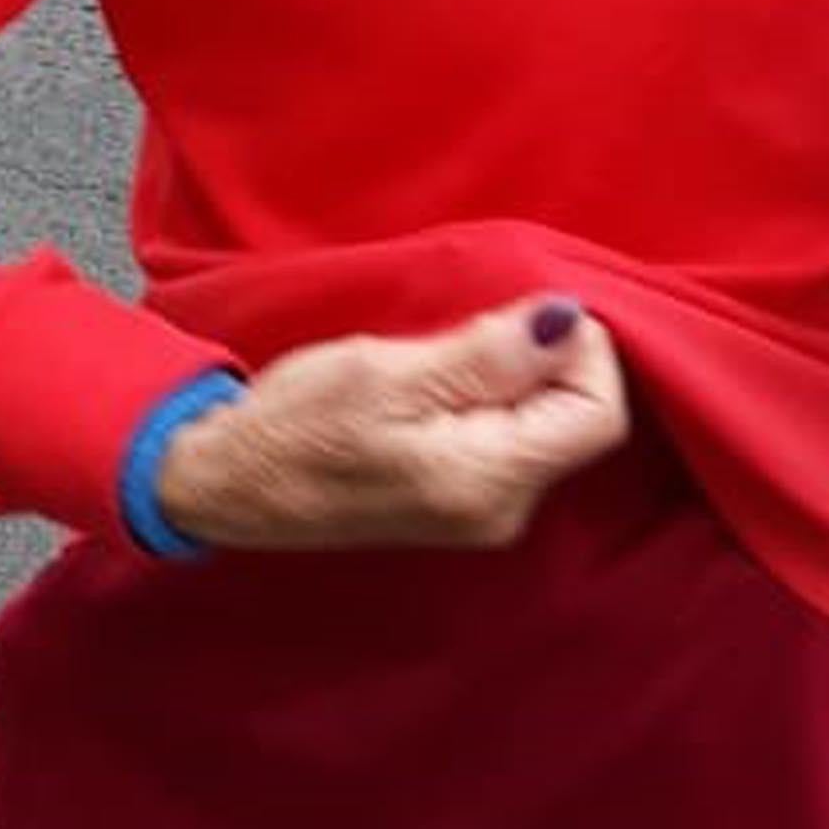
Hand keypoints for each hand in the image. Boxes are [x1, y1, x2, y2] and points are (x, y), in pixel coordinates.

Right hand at [153, 297, 629, 555]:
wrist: (229, 484)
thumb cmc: (294, 426)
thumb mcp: (386, 372)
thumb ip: (485, 355)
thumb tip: (567, 322)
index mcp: (489, 483)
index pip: (599, 414)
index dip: (583, 350)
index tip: (522, 313)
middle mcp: (503, 513)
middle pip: (578, 421)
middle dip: (545, 360)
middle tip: (470, 326)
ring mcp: (485, 515)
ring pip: (546, 427)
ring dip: (515, 375)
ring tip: (444, 352)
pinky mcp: (463, 504)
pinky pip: (512, 440)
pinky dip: (493, 398)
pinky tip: (441, 380)